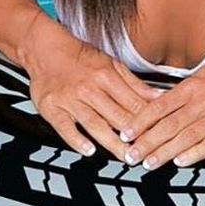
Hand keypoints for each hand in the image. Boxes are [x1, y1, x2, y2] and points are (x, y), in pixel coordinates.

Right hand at [22, 30, 162, 160]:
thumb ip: (135, 84)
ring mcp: (70, 99)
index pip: (133, 103)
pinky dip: (77, 140)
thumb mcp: (112, 64)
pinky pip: (65, 127)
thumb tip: (159, 97)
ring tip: (126, 157)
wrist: (45, 49)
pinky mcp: (52, 108)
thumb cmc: (80, 57)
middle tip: (147, 152)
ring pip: (95, 124)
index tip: (159, 134)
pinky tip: (89, 150)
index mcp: (107, 76)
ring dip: (112, 142)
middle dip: (133, 136)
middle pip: (116, 116)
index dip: (148, 121)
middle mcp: (89, 88)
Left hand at [118, 57, 204, 169]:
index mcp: (193, 86)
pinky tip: (181, 162)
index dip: (140, 122)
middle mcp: (203, 100)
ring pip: (186, 136)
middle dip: (146, 142)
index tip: (125, 134)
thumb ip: (184, 90)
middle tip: (130, 156)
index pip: (159, 106)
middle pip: (168, 124)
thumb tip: (159, 100)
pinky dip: (195, 153)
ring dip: (165, 152)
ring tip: (149, 164)